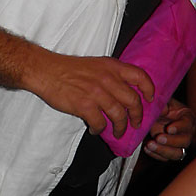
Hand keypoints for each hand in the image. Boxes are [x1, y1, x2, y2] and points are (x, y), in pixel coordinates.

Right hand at [29, 51, 153, 137]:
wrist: (46, 71)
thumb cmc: (69, 68)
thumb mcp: (96, 64)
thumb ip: (111, 74)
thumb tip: (123, 91)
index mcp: (112, 67)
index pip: (140, 76)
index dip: (149, 89)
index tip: (149, 98)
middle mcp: (108, 79)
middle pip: (133, 101)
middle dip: (137, 116)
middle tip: (134, 123)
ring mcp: (97, 93)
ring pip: (119, 115)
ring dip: (120, 127)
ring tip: (117, 132)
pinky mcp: (85, 105)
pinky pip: (100, 123)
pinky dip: (99, 129)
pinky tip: (95, 129)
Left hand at [144, 98, 194, 161]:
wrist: (155, 116)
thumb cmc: (162, 108)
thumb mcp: (163, 103)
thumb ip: (164, 105)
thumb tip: (162, 108)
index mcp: (188, 118)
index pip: (188, 124)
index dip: (179, 127)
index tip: (169, 128)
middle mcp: (187, 133)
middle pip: (185, 142)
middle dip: (171, 141)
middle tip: (158, 138)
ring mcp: (179, 145)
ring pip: (176, 154)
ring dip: (163, 151)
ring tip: (150, 145)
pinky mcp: (169, 152)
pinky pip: (165, 158)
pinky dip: (156, 154)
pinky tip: (147, 148)